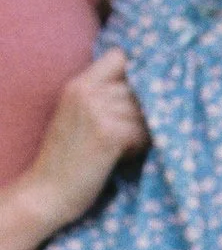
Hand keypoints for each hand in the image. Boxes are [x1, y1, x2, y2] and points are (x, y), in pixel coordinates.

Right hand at [26, 50, 146, 231]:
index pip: (119, 57)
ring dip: (145, 130)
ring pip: (144, 111)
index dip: (136, 75)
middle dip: (144, 111)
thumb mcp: (77, 118)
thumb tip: (146, 93)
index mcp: (78, 84)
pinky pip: (143, 132)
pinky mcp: (109, 134)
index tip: (139, 98)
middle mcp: (87, 91)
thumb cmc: (66, 161)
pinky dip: (141, 146)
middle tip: (135, 134)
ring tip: (129, 148)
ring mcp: (97, 111)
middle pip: (138, 88)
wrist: (47, 192)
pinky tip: (126, 157)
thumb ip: (102, 100)